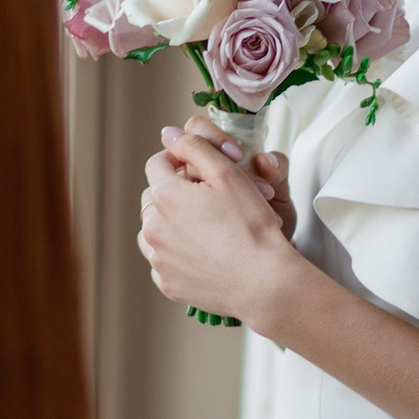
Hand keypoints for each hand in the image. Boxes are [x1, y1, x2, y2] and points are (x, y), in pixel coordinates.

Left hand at [138, 120, 308, 329]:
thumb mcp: (228, 174)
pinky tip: (202, 252)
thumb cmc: (251, 225)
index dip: (179, 159)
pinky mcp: (167, 283)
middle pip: (153, 196)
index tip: (201, 168)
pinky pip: (163, 259)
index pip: (157, 163)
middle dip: (174, 191)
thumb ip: (195, 147)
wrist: (264, 282)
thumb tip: (169, 134)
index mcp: (166, 196)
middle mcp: (153, 227)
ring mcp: (158, 259)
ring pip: (154, 229)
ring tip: (203, 224)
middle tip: (208, 197)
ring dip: (170, 222)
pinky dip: (176, 252)